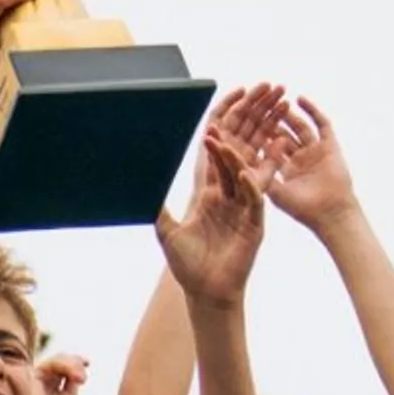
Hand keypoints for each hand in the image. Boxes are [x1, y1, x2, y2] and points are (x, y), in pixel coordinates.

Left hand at [154, 87, 279, 306]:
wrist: (206, 293)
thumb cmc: (189, 265)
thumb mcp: (167, 232)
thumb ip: (157, 209)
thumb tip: (139, 189)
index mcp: (212, 193)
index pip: (218, 154)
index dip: (221, 130)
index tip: (225, 104)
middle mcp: (231, 196)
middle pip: (239, 154)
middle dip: (246, 128)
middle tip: (253, 102)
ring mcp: (245, 209)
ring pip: (245, 173)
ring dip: (244, 153)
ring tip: (239, 133)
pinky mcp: (254, 225)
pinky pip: (253, 200)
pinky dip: (250, 185)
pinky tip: (244, 172)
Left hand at [256, 96, 359, 232]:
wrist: (332, 214)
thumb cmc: (304, 210)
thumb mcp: (274, 193)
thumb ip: (259, 178)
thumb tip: (238, 164)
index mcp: (285, 170)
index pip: (267, 148)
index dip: (255, 134)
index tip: (243, 121)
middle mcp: (299, 159)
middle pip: (282, 134)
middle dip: (270, 119)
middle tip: (258, 103)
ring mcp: (315, 151)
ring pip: (299, 127)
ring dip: (288, 113)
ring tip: (277, 98)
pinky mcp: (330, 146)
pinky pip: (321, 124)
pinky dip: (312, 111)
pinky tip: (300, 99)